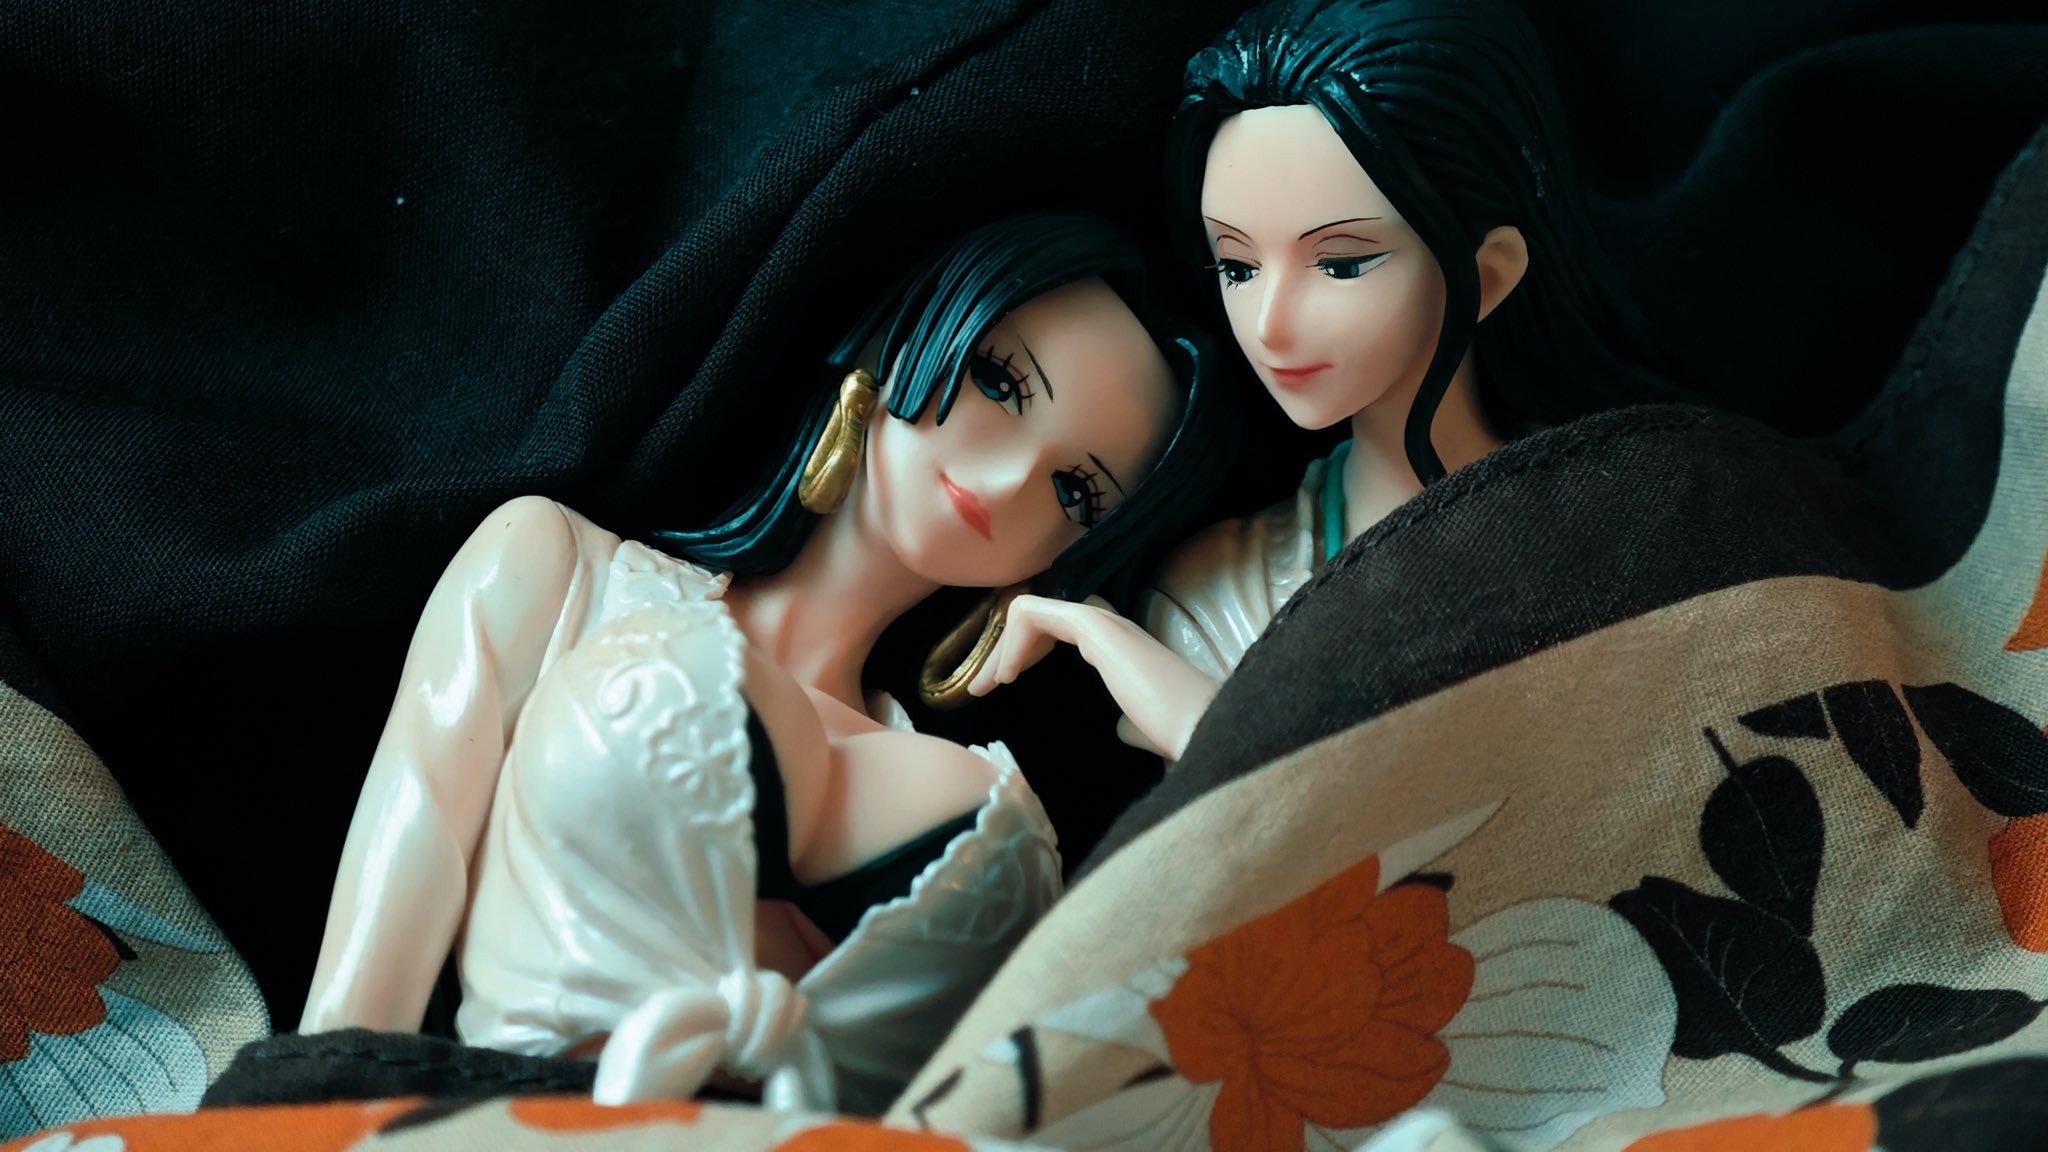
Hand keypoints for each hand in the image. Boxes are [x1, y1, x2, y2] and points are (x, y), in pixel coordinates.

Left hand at [967, 593, 1219, 761]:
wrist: (1205, 731)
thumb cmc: (1182, 735)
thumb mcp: (1145, 727)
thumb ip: (1132, 722)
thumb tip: (1124, 728)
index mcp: (1119, 648)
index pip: (1059, 628)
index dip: (1024, 651)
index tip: (1001, 684)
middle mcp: (1111, 628)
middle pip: (1039, 617)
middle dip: (1003, 648)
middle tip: (979, 686)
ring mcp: (1105, 624)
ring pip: (1032, 610)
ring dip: (1002, 645)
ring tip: (990, 682)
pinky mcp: (1097, 628)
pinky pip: (1036, 613)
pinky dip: (1014, 641)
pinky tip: (1010, 674)